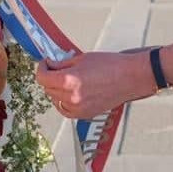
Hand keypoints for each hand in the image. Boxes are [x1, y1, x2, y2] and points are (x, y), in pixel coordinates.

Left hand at [36, 51, 154, 118]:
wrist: (130, 78)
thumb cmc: (111, 65)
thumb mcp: (83, 58)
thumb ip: (63, 64)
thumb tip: (51, 66)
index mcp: (69, 80)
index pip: (42, 78)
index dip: (41, 68)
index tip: (45, 63)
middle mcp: (71, 97)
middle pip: (48, 89)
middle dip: (49, 78)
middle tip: (55, 68)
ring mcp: (78, 108)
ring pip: (55, 100)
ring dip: (56, 90)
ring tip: (64, 80)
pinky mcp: (85, 114)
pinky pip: (65, 109)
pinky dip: (63, 101)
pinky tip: (70, 93)